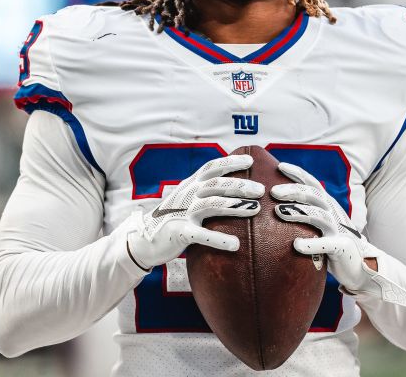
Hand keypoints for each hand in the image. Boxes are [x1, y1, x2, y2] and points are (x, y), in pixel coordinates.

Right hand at [124, 153, 263, 268]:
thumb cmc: (173, 217)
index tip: (250, 161)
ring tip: (255, 209)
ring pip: (211, 204)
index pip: (212, 167)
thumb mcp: (187, 198)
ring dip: (235, 206)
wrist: (144, 239)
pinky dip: (219, 239)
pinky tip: (235, 244)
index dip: (230, 162)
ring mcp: (183, 213)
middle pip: (216, 184)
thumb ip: (205, 189)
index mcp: (190, 184)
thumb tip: (234, 185)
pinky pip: (201, 235)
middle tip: (261, 190)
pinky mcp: (180, 233)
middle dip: (240, 185)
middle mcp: (188, 195)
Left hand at [271, 162, 405, 306]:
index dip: (298, 173)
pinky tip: (296, 245)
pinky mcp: (341, 248)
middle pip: (314, 196)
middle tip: (273, 191)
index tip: (280, 166)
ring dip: (298, 212)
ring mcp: (338, 230)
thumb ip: (306, 212)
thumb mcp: (321, 223)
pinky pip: (327, 244)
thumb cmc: (333, 242)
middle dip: (294, 191)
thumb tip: (276, 203)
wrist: (360, 265)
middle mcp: (333, 213)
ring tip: (279, 212)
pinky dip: (311, 244)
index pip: (312, 184)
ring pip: (319, 216)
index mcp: (327, 204)